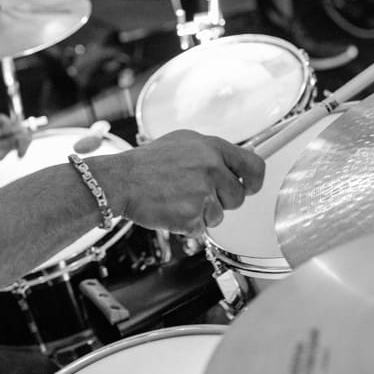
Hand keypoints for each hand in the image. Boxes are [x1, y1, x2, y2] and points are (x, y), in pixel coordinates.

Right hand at [91, 129, 264, 235]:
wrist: (120, 180)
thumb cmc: (145, 163)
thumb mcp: (182, 144)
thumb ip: (211, 153)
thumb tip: (235, 164)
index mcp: (211, 147)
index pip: (254, 166)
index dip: (254, 181)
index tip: (249, 187)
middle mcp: (211, 168)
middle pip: (237, 197)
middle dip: (221, 201)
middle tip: (195, 195)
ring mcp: (203, 193)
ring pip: (219, 215)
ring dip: (201, 214)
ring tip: (176, 200)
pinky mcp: (192, 216)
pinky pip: (201, 229)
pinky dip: (186, 225)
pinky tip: (170, 210)